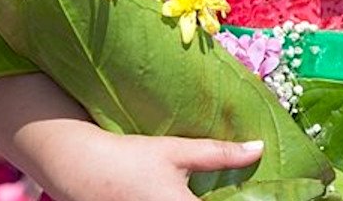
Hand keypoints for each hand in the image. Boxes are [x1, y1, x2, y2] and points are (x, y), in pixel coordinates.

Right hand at [37, 125, 263, 200]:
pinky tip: (188, 195)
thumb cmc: (130, 157)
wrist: (82, 168)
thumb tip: (258, 148)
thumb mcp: (176, 151)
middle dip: (225, 200)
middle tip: (232, 190)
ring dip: (207, 200)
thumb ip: (219, 153)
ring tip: (213, 192)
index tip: (260, 193)